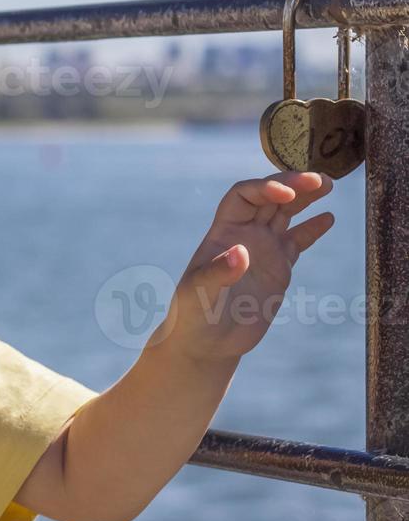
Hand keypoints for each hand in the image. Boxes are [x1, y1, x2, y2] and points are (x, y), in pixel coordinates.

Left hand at [153, 171, 335, 363]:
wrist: (206, 342)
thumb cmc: (192, 315)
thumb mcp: (199, 294)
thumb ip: (218, 273)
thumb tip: (241, 253)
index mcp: (222, 233)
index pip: (243, 196)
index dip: (264, 188)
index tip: (286, 192)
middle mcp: (243, 235)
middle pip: (268, 198)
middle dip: (292, 184)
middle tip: (320, 179)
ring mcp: (262, 250)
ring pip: (285, 214)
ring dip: (305, 197)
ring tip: (329, 184)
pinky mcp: (278, 269)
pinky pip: (297, 241)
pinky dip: (312, 228)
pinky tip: (328, 217)